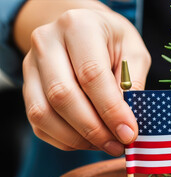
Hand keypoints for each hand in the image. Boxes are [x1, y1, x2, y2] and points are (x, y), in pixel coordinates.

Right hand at [22, 8, 150, 155]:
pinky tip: (89, 141)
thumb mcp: (134, 53)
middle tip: (118, 145)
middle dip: (93, 129)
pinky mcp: (26, 87)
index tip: (129, 133)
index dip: (111, 110)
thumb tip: (126, 123)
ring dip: (77, 138)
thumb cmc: (113, 41)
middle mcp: (47, 43)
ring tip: (107, 145)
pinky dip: (65, 140)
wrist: (84, 29)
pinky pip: (39, 123)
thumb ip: (132, 84)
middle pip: (62, 96)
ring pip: (44, 113)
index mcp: (78, 27)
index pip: (91, 75)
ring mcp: (31, 66)